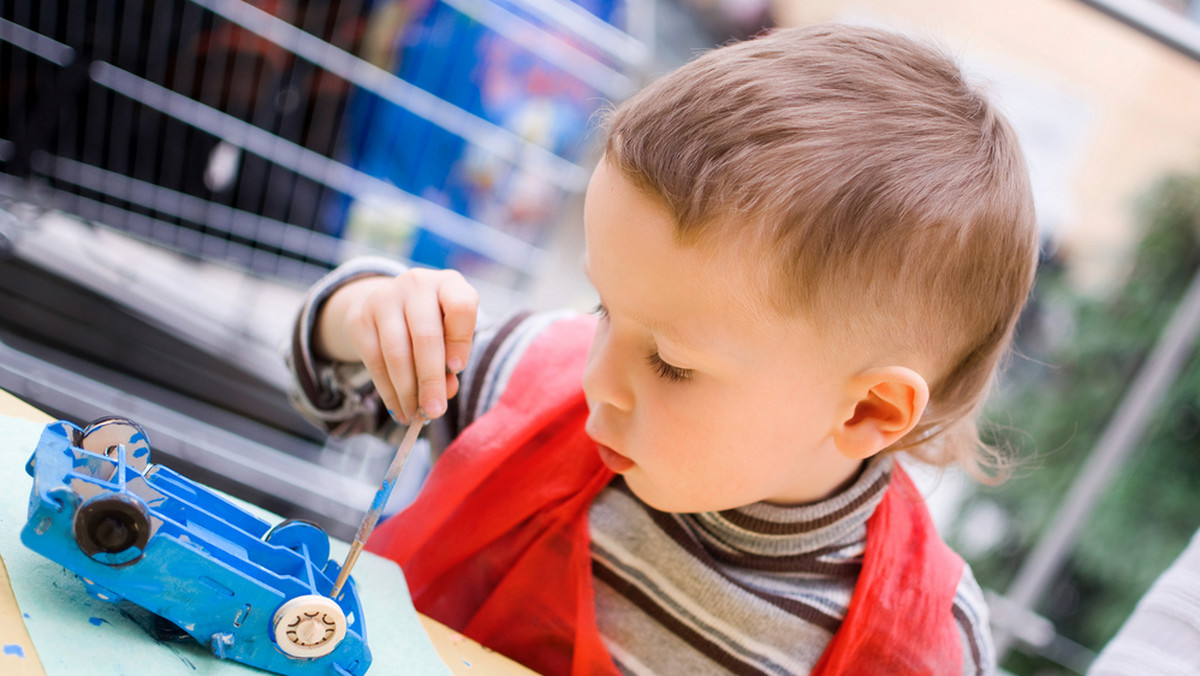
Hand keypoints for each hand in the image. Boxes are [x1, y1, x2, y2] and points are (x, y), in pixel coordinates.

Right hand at [315, 269, 478, 422]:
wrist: (391, 303)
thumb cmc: (435, 323)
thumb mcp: (451, 332)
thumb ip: (453, 358)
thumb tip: (445, 391)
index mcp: (449, 284)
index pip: (461, 308)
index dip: (460, 340)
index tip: (457, 369)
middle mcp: (416, 284)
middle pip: (426, 336)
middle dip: (431, 380)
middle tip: (435, 411)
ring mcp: (384, 298)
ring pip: (397, 353)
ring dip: (407, 391)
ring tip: (416, 415)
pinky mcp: (359, 319)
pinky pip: (374, 362)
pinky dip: (388, 392)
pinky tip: (399, 409)